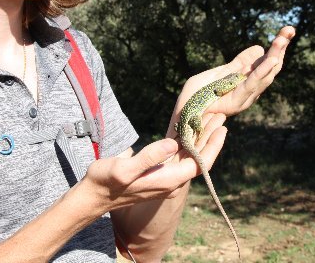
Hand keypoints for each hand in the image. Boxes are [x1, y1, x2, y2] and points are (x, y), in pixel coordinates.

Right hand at [80, 123, 227, 211]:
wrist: (93, 196)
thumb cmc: (106, 182)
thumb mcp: (124, 169)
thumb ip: (149, 158)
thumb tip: (173, 144)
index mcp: (166, 180)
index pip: (199, 163)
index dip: (212, 146)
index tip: (221, 128)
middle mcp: (169, 181)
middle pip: (197, 158)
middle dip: (209, 138)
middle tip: (219, 117)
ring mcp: (163, 177)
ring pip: (189, 157)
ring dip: (200, 139)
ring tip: (208, 120)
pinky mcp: (156, 173)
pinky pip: (178, 157)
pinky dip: (186, 142)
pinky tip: (187, 131)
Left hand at [167, 26, 294, 139]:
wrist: (182, 112)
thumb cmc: (197, 94)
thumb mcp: (218, 73)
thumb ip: (238, 64)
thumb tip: (259, 48)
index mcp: (245, 81)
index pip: (266, 63)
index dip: (277, 48)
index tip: (288, 30)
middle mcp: (249, 90)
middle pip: (270, 68)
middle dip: (280, 49)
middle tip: (290, 29)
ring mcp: (244, 97)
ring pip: (264, 75)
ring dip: (274, 56)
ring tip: (282, 40)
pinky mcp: (236, 102)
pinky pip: (250, 85)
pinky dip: (261, 73)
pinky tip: (270, 61)